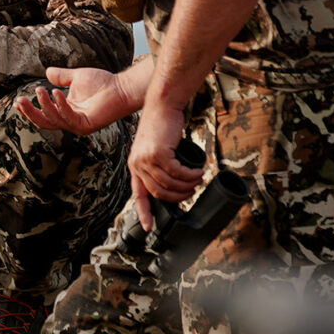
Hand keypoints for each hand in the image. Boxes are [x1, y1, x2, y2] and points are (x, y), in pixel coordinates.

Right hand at [16, 58, 154, 134]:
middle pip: (44, 122)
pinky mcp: (86, 125)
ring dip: (44, 106)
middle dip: (30, 113)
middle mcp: (70, 121)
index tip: (18, 102)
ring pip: (54, 120)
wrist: (121, 88)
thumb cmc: (103, 83)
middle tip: (20, 101)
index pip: (43, 115)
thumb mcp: (76, 77)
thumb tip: (46, 72)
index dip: (30, 110)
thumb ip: (61, 77)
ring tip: (39, 90)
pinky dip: (60, 106)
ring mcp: (78, 125)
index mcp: (65, 111)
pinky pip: (69, 117)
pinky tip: (56, 92)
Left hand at [127, 102, 204, 231]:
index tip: (149, 227)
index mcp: (134, 166)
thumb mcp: (153, 148)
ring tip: (198, 179)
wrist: (162, 105)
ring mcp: (146, 159)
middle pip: (160, 193)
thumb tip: (172, 184)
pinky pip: (178, 172)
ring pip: (170, 184)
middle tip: (192, 191)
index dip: (144, 213)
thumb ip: (157, 165)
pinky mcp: (158, 153)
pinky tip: (199, 172)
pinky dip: (191, 175)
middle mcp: (137, 164)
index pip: (138, 195)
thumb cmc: (161, 126)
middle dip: (179, 196)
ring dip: (188, 185)